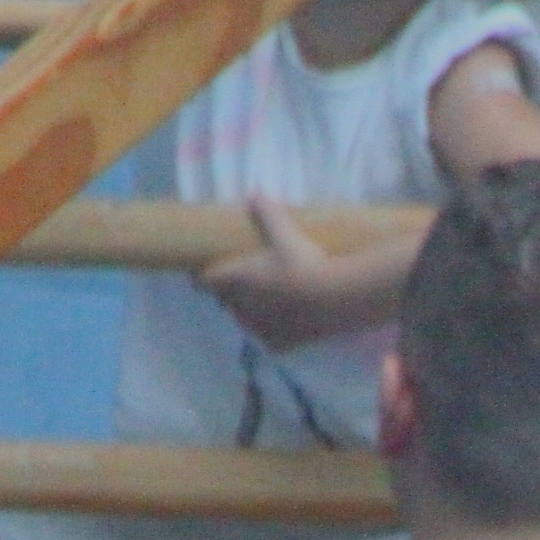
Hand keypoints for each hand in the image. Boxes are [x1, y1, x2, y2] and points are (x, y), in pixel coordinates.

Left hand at [199, 198, 393, 351]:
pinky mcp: (279, 346)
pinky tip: (286, 321)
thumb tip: (255, 194)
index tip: (204, 270)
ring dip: (251, 312)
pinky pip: (268, 337)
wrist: (337, 300)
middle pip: (226, 301)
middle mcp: (241, 308)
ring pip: (246, 321)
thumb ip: (267, 214)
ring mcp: (259, 329)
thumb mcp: (286, 233)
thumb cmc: (304, 263)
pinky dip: (273, 330)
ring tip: (269, 301)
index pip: (205, 281)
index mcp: (235, 280)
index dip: (202, 275)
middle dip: (231, 293)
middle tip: (245, 281)